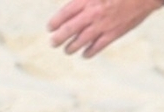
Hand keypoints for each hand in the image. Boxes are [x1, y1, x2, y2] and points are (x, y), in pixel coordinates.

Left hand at [48, 0, 163, 56]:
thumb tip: (75, 3)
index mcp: (88, 0)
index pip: (65, 13)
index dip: (55, 22)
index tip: (50, 27)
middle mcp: (93, 14)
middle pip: (68, 30)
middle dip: (58, 38)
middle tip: (53, 43)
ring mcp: (102, 26)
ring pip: (80, 42)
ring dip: (71, 48)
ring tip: (67, 50)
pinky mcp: (113, 34)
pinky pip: (96, 48)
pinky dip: (88, 52)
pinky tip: (84, 54)